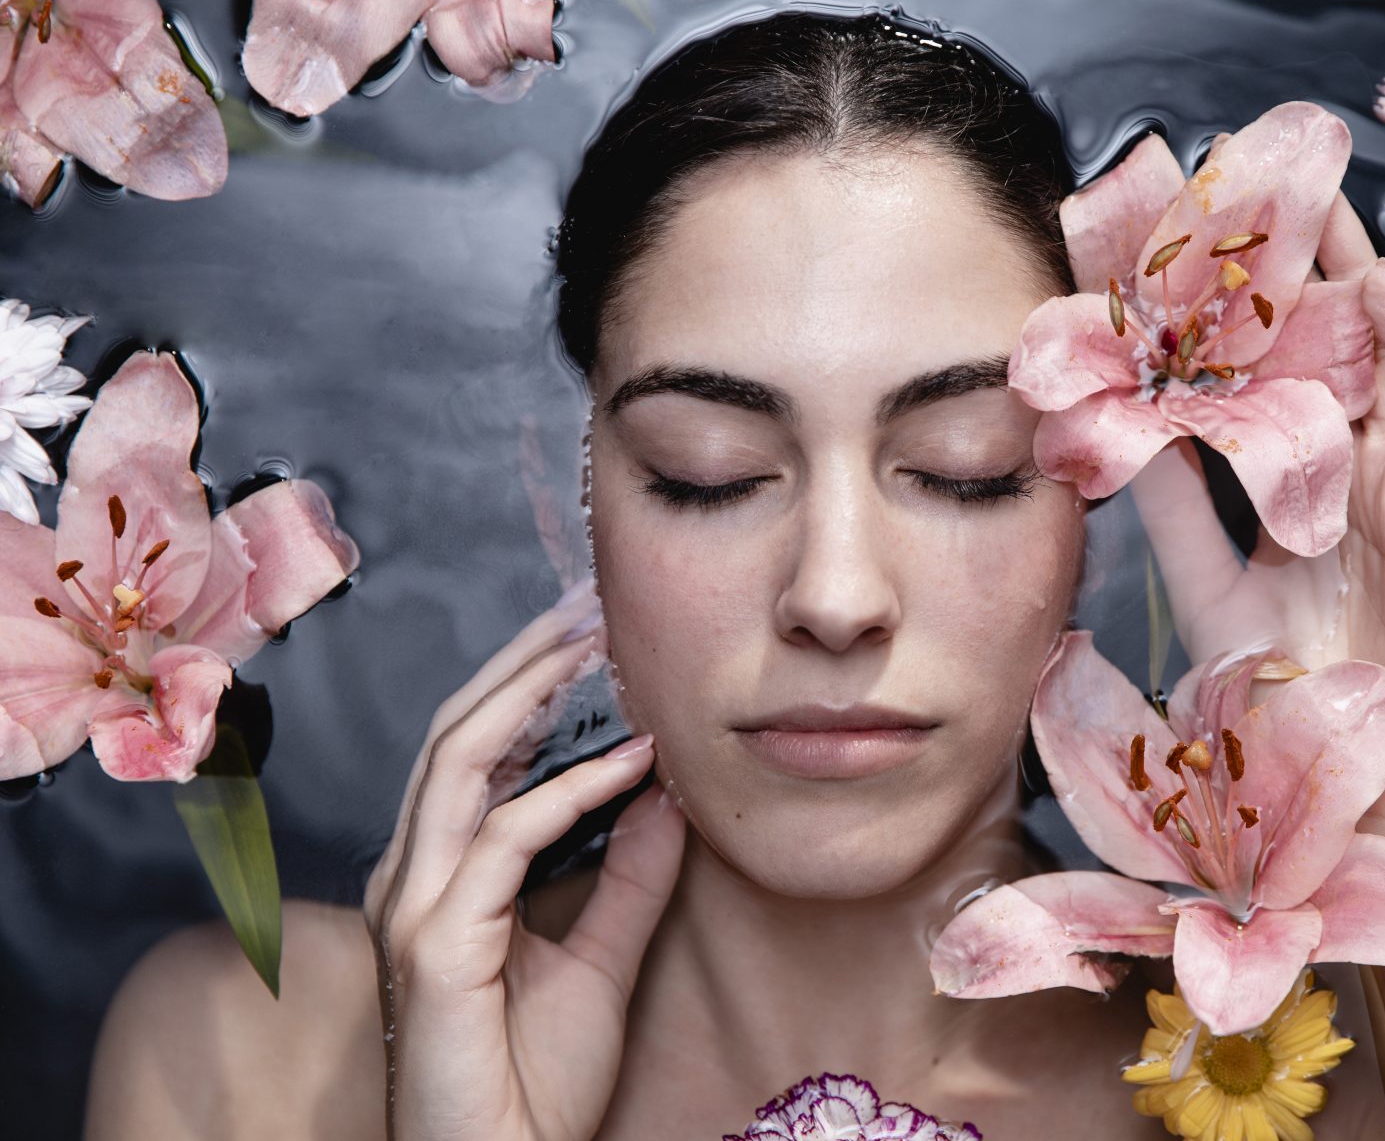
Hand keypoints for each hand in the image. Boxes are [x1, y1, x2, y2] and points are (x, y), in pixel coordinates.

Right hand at [363, 584, 684, 1140]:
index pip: (475, 751)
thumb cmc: (535, 1083)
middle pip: (458, 732)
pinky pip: (503, 836)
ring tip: (603, 646)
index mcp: (439, 876)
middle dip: (525, 661)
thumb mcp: (601, 958)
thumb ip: (629, 877)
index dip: (528, 683)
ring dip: (535, 695)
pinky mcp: (436, 941)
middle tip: (594, 603)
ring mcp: (414, 905)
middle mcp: (412, 877)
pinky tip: (634, 763)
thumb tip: (669, 796)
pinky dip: (570, 790)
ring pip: (462, 762)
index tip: (596, 630)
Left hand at [1133, 195, 1384, 837]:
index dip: (1224, 320)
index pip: (1256, 383)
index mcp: (1288, 496)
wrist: (1361, 800)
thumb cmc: (1287, 713)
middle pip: (1319, 352)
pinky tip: (1375, 288)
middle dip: (1289, 272)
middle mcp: (1347, 480)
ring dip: (1350, 283)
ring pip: (1376, 363)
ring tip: (1316, 202)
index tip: (1178, 248)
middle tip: (1250, 186)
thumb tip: (1112, 433)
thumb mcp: (1206, 591)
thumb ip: (1175, 511)